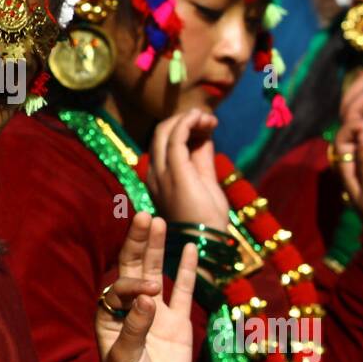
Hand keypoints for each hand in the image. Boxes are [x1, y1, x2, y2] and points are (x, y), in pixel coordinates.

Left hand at [94, 213, 195, 361]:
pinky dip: (186, 271)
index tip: (150, 293)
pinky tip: (189, 248)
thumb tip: (149, 299)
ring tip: (159, 221)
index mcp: (109, 314)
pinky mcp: (178, 323)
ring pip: (157, 273)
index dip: (134, 283)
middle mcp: (131, 308)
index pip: (121, 286)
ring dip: (157, 249)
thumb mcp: (124, 359)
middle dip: (138, 243)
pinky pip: (183, 291)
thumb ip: (135, 328)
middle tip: (145, 216)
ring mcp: (156, 313)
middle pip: (134, 268)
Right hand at [146, 110, 230, 228]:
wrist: (207, 243)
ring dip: (187, 119)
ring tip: (207, 118)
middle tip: (206, 118)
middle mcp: (155, 173)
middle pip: (160, 133)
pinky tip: (201, 118)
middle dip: (184, 119)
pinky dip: (188, 123)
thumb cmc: (207, 219)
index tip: (207, 123)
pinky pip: (176, 138)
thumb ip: (202, 158)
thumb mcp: (206, 182)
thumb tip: (205, 134)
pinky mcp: (174, 172)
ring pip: (164, 132)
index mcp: (160, 177)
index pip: (165, 142)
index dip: (185, 126)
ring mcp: (161, 173)